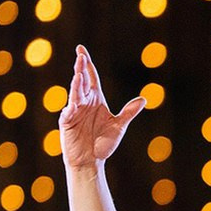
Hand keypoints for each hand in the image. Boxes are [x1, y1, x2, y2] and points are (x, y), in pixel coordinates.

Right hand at [59, 45, 145, 172]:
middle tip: (80, 54)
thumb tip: (143, 99)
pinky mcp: (67, 121)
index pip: (91, 77)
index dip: (87, 63)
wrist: (91, 161)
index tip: (81, 49)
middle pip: (82, 80)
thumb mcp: (118, 126)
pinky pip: (70, 109)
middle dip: (81, 67)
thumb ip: (129, 113)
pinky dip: (72, 103)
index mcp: (95, 99)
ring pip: (75, 92)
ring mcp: (74, 110)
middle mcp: (84, 101)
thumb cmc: (102, 143)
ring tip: (79, 72)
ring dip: (77, 83)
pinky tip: (74, 97)